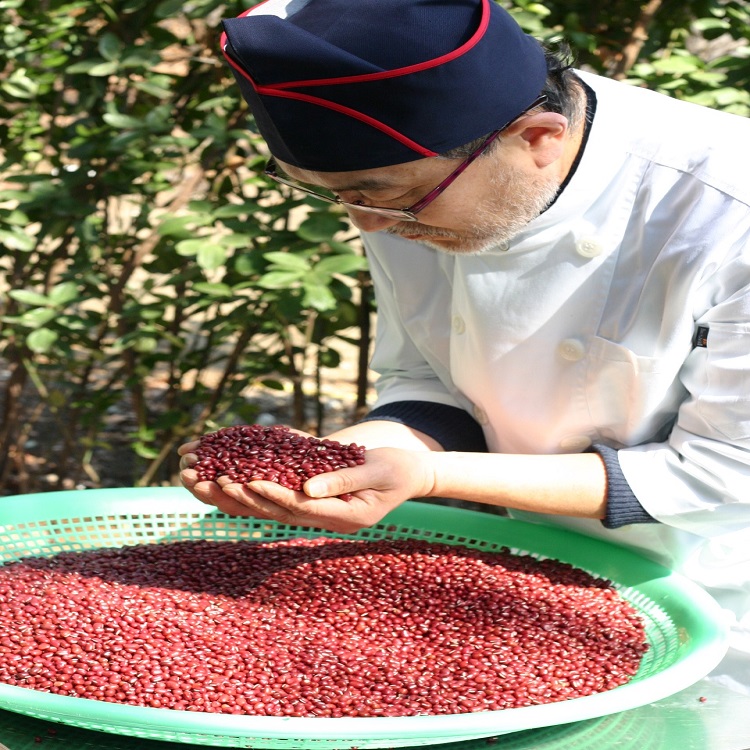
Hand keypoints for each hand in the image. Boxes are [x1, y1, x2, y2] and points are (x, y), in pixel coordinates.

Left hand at [178, 445, 435, 534]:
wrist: (408, 475)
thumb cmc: (398, 470)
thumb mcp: (378, 471)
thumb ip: (345, 480)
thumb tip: (308, 487)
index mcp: (342, 516)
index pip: (300, 507)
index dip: (273, 494)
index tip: (248, 481)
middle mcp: (323, 518)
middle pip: (274, 511)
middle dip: (241, 497)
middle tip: (212, 482)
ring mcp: (316, 512)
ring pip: (268, 507)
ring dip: (236, 496)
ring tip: (204, 481)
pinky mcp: (310, 500)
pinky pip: (274, 498)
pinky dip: (249, 489)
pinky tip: (224, 481)